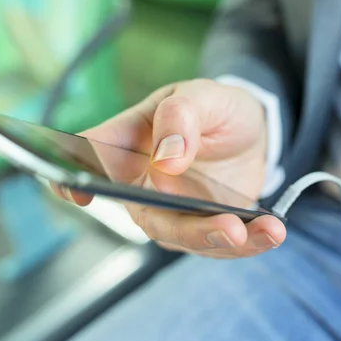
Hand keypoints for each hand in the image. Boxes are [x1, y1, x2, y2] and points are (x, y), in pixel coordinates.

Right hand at [53, 79, 285, 257]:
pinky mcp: (203, 227)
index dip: (67, 179)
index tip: (78, 192)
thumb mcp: (203, 96)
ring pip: (186, 237)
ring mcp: (172, 211)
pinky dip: (249, 242)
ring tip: (264, 230)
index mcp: (126, 145)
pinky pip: (219, 244)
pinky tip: (273, 231)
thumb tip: (165, 161)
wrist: (249, 129)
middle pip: (147, 215)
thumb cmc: (214, 108)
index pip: (86, 161)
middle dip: (187, 227)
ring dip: (225, 240)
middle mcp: (142, 186)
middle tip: (229, 227)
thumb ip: (181, 117)